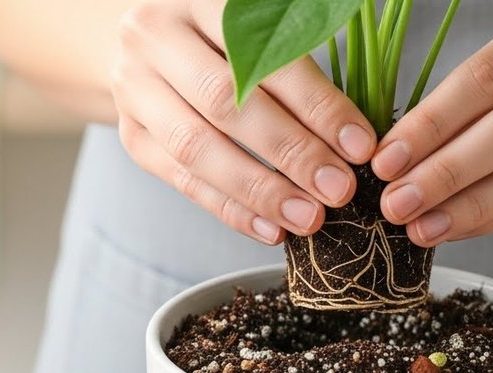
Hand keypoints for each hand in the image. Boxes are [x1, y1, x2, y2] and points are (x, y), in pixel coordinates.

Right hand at [112, 0, 376, 244]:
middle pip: (226, 104)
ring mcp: (135, 88)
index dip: (315, 104)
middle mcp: (156, 38)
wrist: (148, 39)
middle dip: (290, 153)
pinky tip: (269, 229)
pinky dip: (229, 209)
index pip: (264, 57)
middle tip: (337, 189)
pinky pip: (182, 180)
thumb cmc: (224, 34)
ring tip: (307, 218)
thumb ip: (296, 58)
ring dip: (259, 191)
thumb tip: (353, 134)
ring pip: (197, 148)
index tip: (359, 144)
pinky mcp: (133, 136)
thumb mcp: (256, 24)